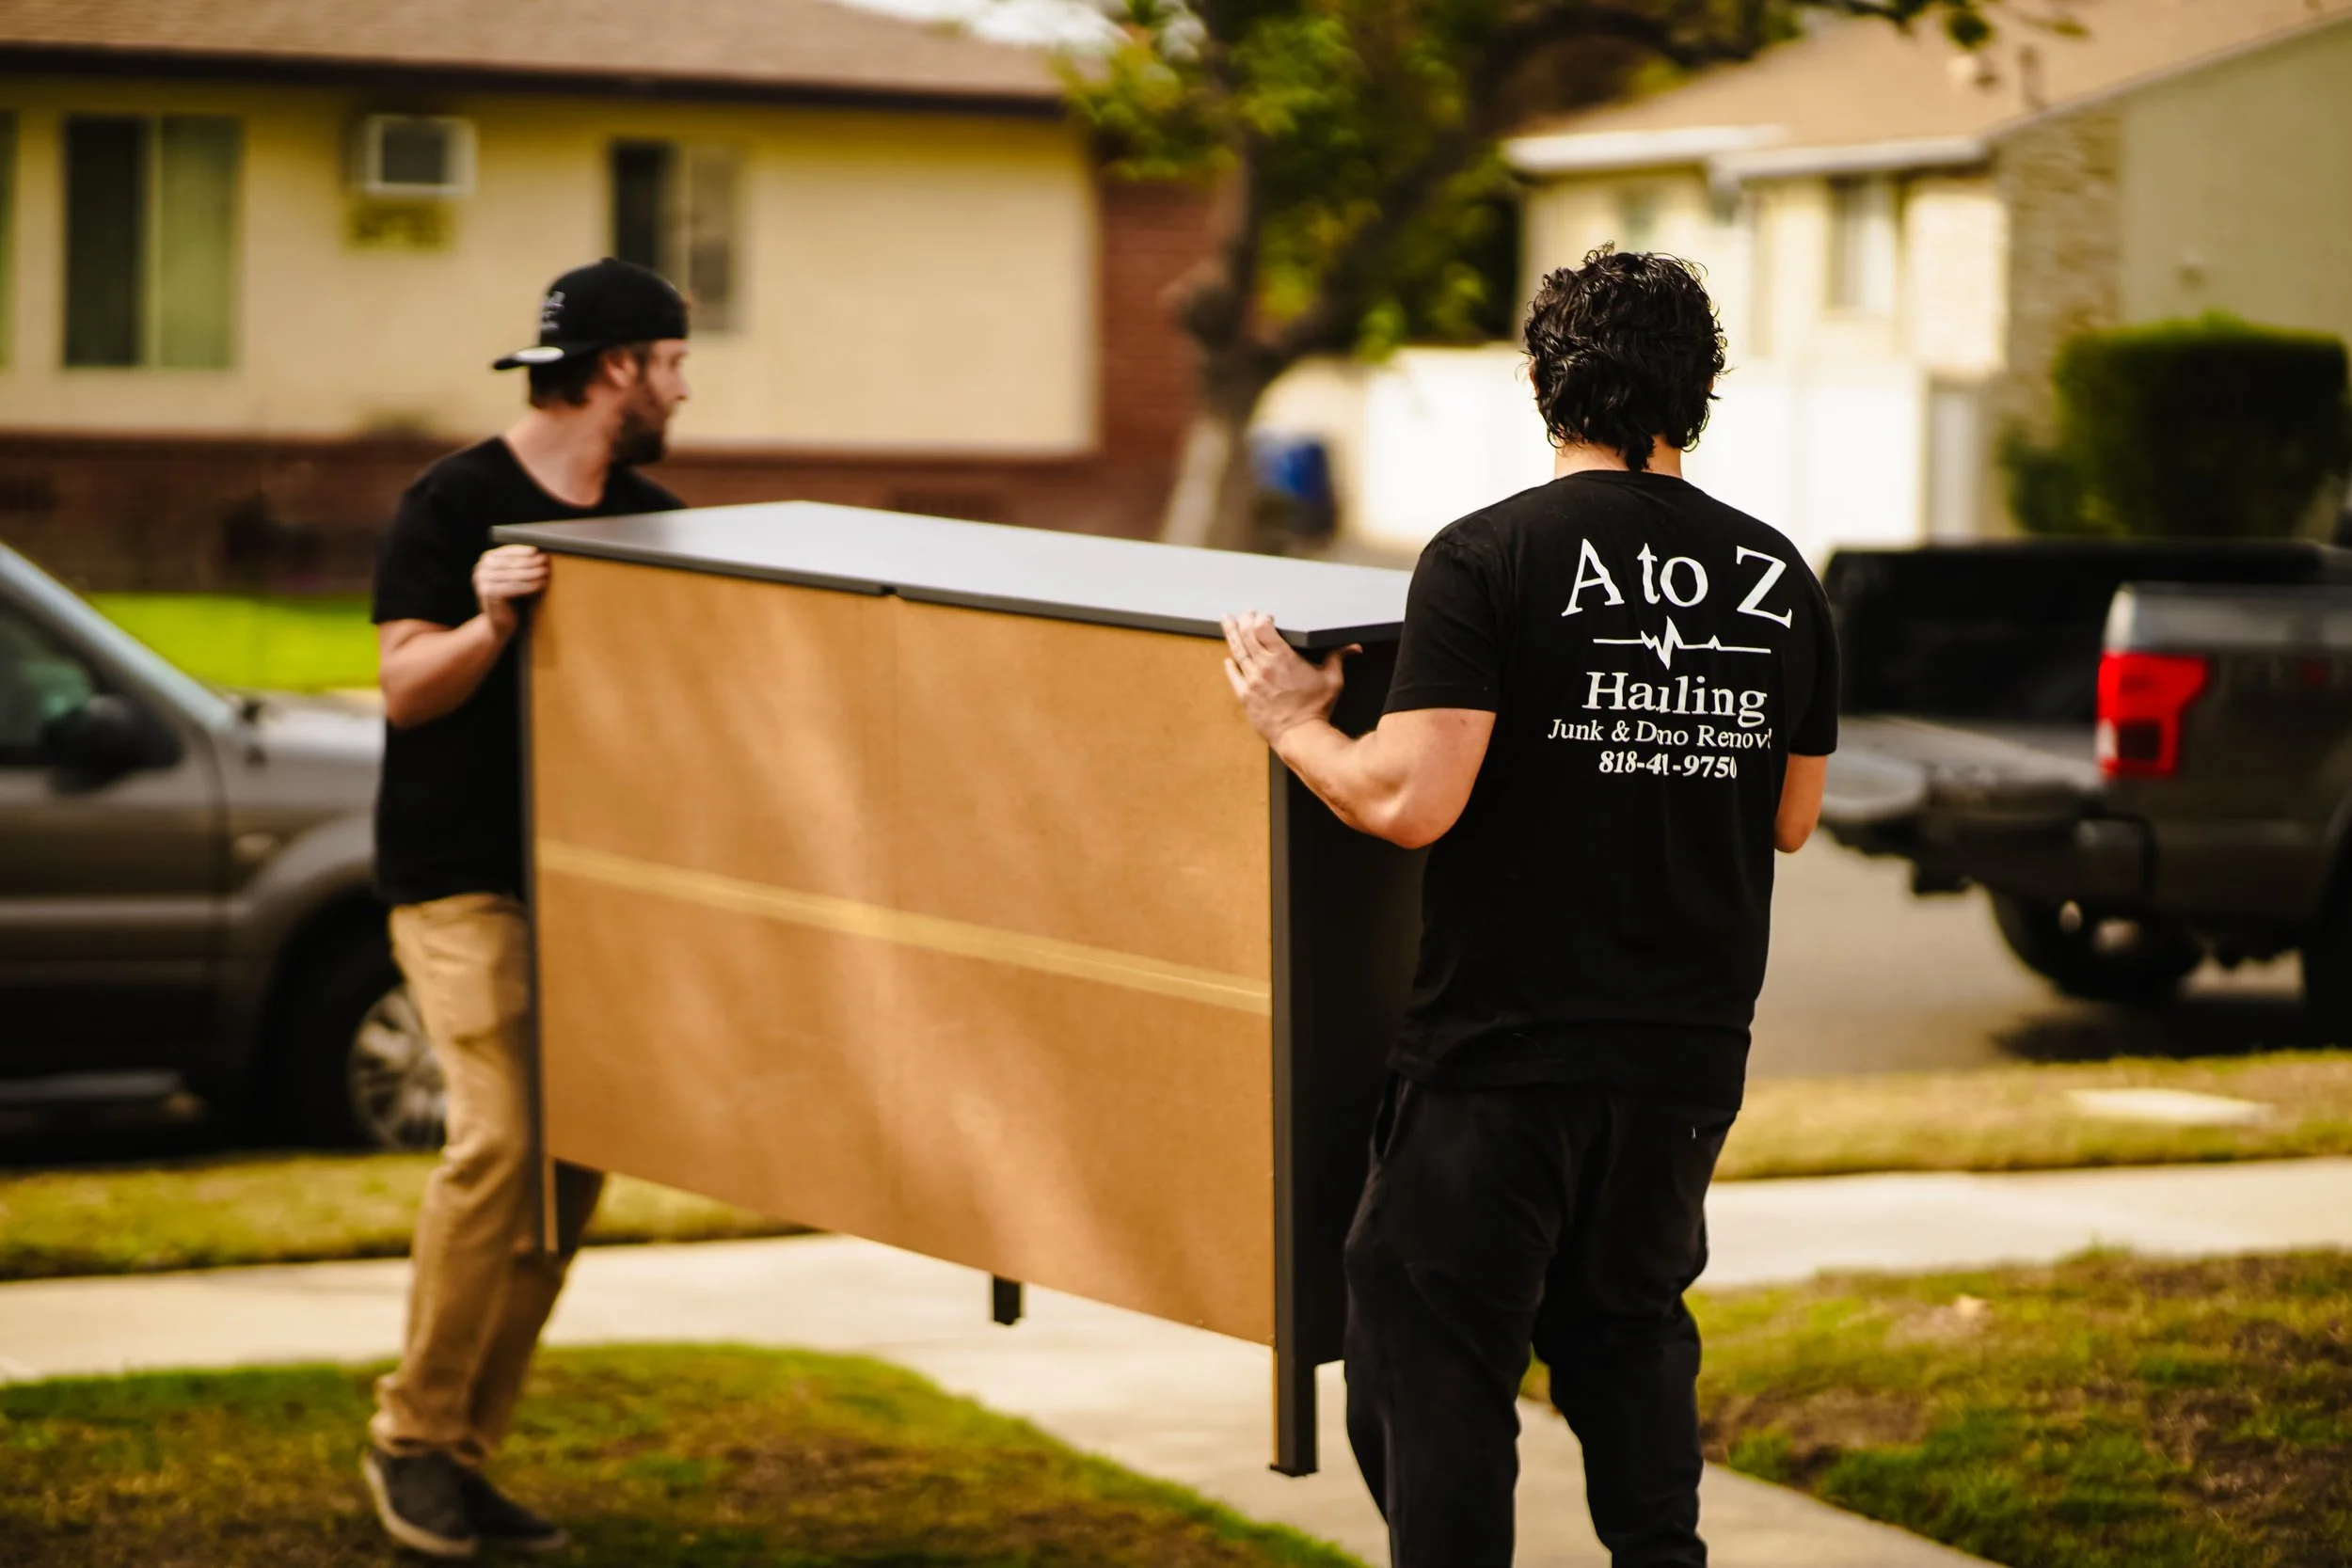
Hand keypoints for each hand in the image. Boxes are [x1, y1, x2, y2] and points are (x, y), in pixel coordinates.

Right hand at [474, 545, 548, 637]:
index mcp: (485, 561)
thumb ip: (519, 564)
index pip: (506, 551)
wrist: (498, 623)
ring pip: (512, 575)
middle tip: (545, 560)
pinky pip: (512, 588)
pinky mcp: (487, 594)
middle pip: (510, 563)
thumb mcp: (512, 577)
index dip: (522, 551)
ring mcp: (482, 581)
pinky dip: (528, 586)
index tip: (537, 550)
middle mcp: (480, 569)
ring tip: (546, 572)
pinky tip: (541, 584)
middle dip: (529, 561)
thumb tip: (540, 553)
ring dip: (531, 573)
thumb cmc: (510, 598)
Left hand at [1221, 611, 1357, 745]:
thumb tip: (1353, 647)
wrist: (1301, 735)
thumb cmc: (1316, 708)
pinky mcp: (1245, 696)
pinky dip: (1230, 666)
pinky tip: (1227, 659)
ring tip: (1227, 621)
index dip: (1261, 619)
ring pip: (1237, 652)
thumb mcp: (1332, 679)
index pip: (1263, 628)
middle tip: (1244, 614)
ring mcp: (1252, 681)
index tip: (1264, 616)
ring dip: (1231, 634)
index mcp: (1283, 658)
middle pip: (1247, 635)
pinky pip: (1233, 677)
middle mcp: (1263, 666)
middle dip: (1244, 621)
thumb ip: (1338, 658)